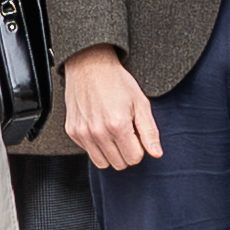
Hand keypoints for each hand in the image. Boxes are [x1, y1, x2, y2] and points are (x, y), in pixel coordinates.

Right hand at [58, 46, 162, 169]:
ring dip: (111, 153)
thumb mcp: (140, 102)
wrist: (89, 65)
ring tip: (113, 134)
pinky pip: (88, 152)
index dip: (139, 148)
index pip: (134, 158)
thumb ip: (149, 131)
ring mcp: (83, 133)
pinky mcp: (73, 131)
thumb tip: (157, 153)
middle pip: (119, 164)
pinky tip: (100, 128)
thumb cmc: (116, 81)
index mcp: (117, 125)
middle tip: (126, 134)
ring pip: (102, 163)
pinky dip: (96, 146)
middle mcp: (98, 132)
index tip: (136, 135)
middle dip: (126, 152)